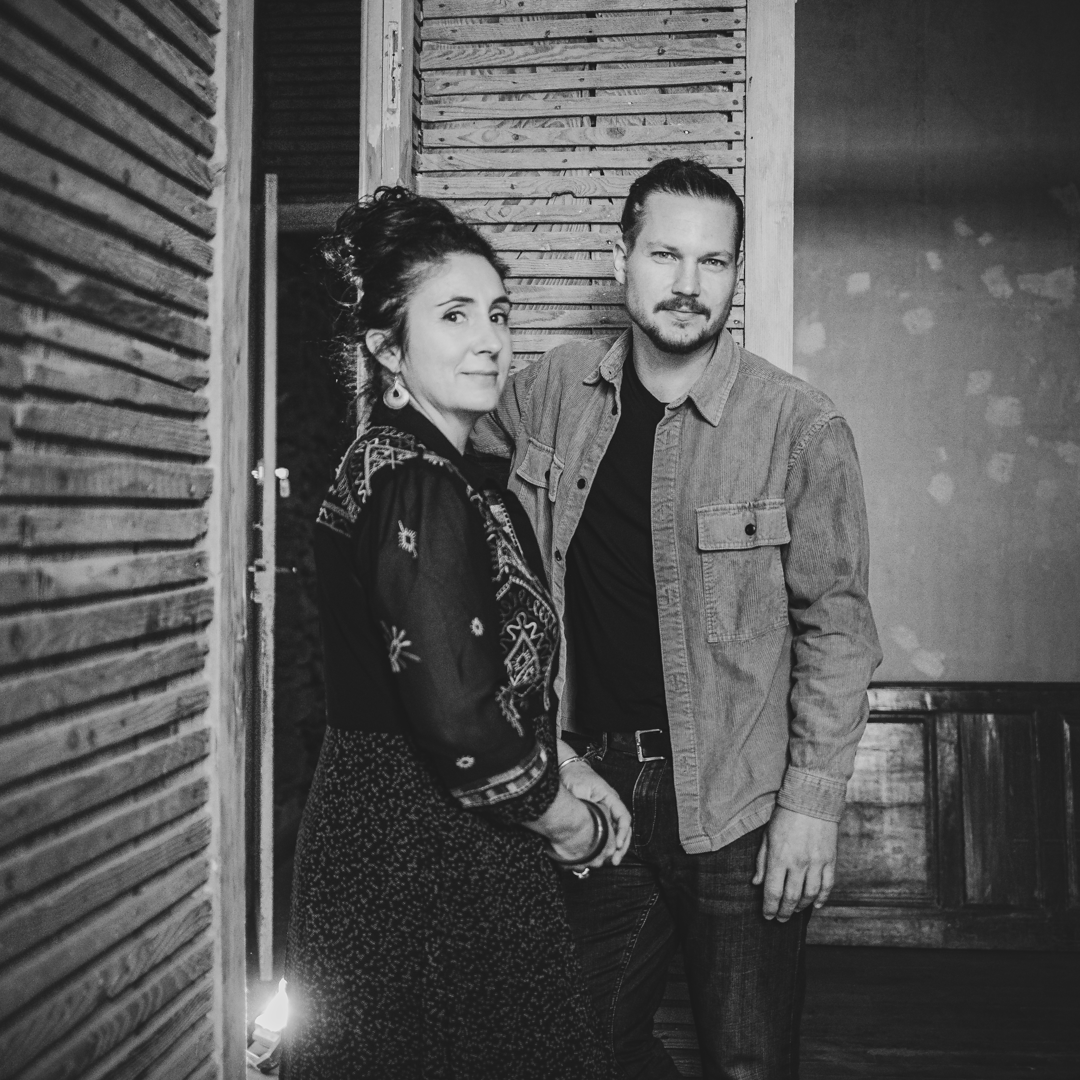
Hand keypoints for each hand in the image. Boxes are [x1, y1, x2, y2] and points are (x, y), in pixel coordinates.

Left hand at [559, 758, 631, 865]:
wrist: (568, 769)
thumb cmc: (575, 776)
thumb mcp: (579, 789)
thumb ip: (584, 805)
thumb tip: (584, 823)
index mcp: (611, 798)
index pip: (624, 818)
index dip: (623, 833)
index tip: (618, 845)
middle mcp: (612, 805)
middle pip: (623, 828)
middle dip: (622, 846)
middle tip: (615, 860)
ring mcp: (606, 811)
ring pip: (616, 832)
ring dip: (615, 847)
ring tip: (611, 861)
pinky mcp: (599, 816)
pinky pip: (607, 832)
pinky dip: (607, 843)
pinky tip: (602, 854)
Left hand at [752, 807, 837, 921]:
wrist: (811, 799)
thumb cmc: (784, 816)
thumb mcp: (767, 837)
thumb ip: (762, 862)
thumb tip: (756, 883)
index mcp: (779, 857)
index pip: (773, 892)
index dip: (769, 908)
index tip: (767, 916)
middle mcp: (798, 863)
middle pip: (791, 898)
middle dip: (784, 912)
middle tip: (780, 919)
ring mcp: (816, 863)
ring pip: (810, 895)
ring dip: (802, 907)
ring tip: (794, 911)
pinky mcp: (830, 860)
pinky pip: (827, 885)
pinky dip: (822, 898)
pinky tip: (816, 905)